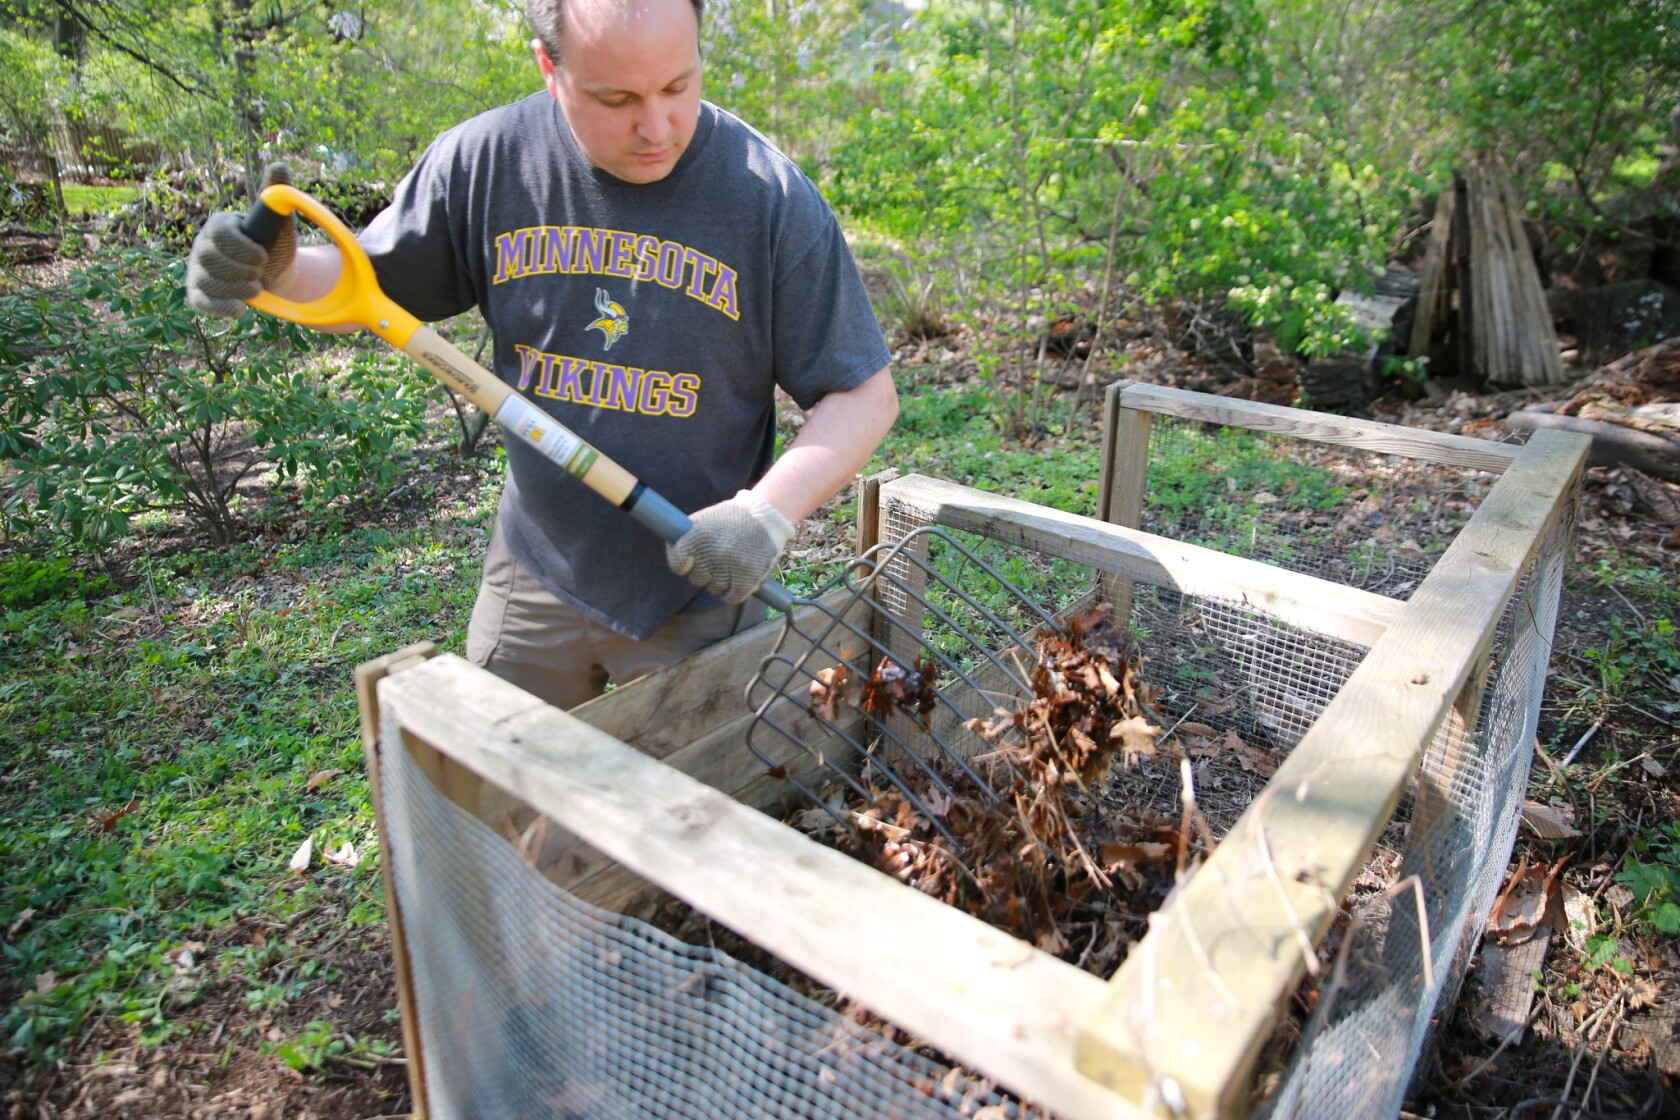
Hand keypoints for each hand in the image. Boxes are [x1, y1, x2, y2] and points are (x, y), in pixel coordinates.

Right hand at [185, 163, 297, 316]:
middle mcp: (203, 246)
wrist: (273, 273)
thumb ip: (276, 192)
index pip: (218, 234)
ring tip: (257, 287)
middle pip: (208, 258)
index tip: (263, 256)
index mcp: (219, 226)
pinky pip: (202, 301)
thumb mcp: (277, 219)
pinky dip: (220, 306)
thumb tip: (279, 164)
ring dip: (235, 287)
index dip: (241, 248)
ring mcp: (199, 270)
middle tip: (260, 273)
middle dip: (238, 268)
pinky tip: (240, 308)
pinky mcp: (201, 294)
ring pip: (206, 280)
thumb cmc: (273, 242)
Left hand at [667, 490, 794, 603]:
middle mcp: (711, 554)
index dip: (682, 565)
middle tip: (715, 560)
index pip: (677, 564)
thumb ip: (686, 537)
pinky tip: (736, 581)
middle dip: (703, 572)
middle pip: (696, 579)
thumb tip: (676, 556)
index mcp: (697, 537)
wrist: (765, 515)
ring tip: (730, 566)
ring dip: (719, 581)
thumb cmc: (732, 517)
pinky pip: (731, 597)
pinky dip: (732, 592)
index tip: (689, 562)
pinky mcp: (747, 579)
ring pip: (714, 589)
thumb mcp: (704, 519)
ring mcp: (729, 568)